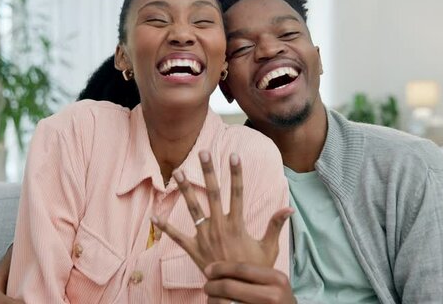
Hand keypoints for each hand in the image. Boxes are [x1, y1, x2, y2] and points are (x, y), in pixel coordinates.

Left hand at [152, 150, 292, 272]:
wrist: (236, 293)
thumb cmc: (253, 271)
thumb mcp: (268, 248)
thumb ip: (275, 226)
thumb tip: (288, 208)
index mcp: (237, 224)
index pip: (238, 193)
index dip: (237, 173)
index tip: (234, 156)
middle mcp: (219, 226)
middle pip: (213, 193)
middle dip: (208, 172)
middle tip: (203, 153)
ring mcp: (204, 237)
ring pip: (193, 208)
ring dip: (185, 188)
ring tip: (178, 171)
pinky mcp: (193, 249)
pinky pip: (176, 237)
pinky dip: (165, 227)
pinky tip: (154, 217)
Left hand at [204, 261, 295, 303]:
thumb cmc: (278, 295)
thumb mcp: (276, 278)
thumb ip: (258, 265)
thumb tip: (247, 230)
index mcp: (276, 278)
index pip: (242, 268)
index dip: (221, 268)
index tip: (208, 269)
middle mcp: (272, 295)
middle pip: (231, 287)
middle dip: (213, 285)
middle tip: (206, 285)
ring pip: (226, 303)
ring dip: (213, 299)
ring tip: (210, 296)